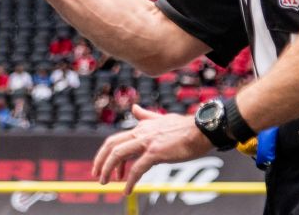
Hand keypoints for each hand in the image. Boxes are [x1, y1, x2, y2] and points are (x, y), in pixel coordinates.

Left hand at [92, 105, 212, 194]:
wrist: (202, 129)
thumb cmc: (184, 126)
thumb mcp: (161, 119)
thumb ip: (145, 115)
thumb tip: (134, 108)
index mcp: (140, 127)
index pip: (116, 140)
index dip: (106, 154)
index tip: (105, 166)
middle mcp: (140, 132)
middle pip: (111, 145)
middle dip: (100, 161)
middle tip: (97, 175)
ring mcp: (146, 142)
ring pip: (118, 155)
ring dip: (108, 170)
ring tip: (105, 182)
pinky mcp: (155, 152)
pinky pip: (137, 168)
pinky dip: (130, 181)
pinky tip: (127, 190)